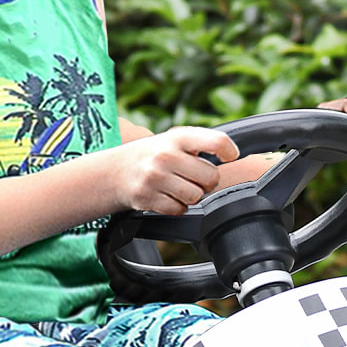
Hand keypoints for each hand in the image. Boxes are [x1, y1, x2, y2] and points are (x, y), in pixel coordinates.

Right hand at [112, 125, 238, 215]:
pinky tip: (166, 196)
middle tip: (193, 177)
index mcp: (177, 137)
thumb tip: (232, 155)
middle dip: (206, 181)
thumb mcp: (172, 140)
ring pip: (196, 197)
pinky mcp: (147, 198)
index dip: (229, 151)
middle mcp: (166, 156)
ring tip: (178, 187)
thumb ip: (199, 144)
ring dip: (191, 196)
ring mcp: (155, 177)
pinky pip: (179, 210)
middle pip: (211, 177)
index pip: (216, 141)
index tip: (230, 157)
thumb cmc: (151, 156)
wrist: (113, 172)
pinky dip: (176, 207)